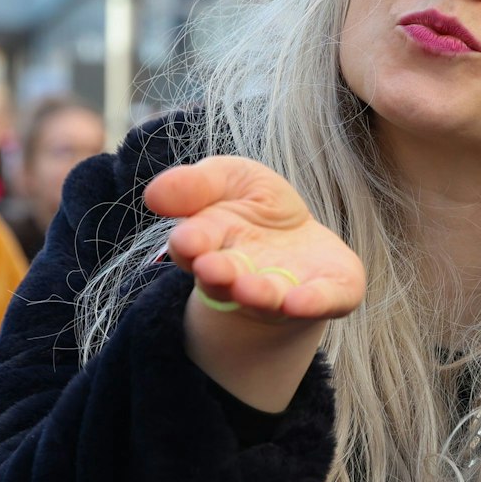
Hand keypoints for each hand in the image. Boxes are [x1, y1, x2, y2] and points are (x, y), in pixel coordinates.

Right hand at [144, 156, 364, 324]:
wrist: (298, 237)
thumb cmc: (254, 205)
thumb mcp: (227, 179)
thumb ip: (195, 185)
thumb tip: (153, 194)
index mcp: (209, 247)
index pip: (192, 248)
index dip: (190, 244)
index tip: (187, 240)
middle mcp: (241, 277)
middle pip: (224, 282)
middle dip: (219, 276)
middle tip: (212, 269)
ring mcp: (284, 289)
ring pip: (268, 298)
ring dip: (258, 295)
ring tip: (251, 289)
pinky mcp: (327, 294)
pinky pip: (321, 301)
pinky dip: (311, 302)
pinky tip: (301, 301)